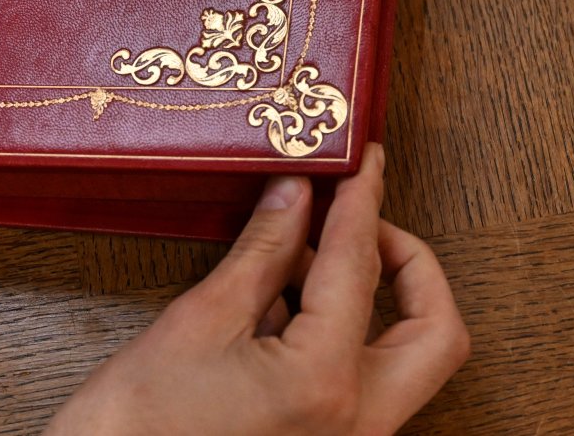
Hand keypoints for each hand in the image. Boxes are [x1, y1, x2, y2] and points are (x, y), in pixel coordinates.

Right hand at [46, 145, 468, 435]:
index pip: (360, 268)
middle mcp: (356, 425)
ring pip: (406, 362)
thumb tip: (293, 194)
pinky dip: (345, 333)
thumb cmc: (138, 425)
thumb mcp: (200, 320)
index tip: (363, 163)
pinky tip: (287, 298)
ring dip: (377, 300)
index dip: (361, 203)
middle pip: (434, 332)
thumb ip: (261, 252)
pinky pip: (365, 383)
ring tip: (309, 250)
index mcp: (325, 385)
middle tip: (361, 221)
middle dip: (411, 266)